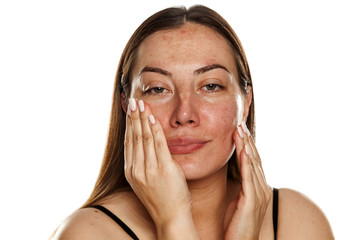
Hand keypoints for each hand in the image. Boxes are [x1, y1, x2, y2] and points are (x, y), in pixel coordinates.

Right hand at [124, 98, 198, 238]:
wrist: (170, 217)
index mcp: (131, 172)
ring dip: (143, 119)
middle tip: (134, 101)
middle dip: (134, 117)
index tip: (131, 112)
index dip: (129, 125)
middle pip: (134, 137)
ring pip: (144, 138)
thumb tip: (146, 147)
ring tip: (142, 105)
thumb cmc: (162, 199)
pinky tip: (152, 118)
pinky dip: (154, 129)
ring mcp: (149, 170)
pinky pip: (158, 144)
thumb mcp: (147, 181)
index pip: (129, 143)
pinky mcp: (163, 170)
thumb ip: (144, 164)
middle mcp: (136, 169)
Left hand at [225, 121, 271, 239]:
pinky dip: (247, 162)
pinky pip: (249, 178)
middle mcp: (261, 187)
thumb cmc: (237, 225)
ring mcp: (259, 194)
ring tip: (240, 130)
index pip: (252, 161)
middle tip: (239, 123)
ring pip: (252, 164)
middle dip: (247, 140)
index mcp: (257, 187)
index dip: (246, 144)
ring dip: (246, 146)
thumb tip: (234, 172)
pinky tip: (244, 150)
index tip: (238, 129)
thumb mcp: (238, 201)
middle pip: (254, 158)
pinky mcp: (253, 201)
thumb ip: (240, 186)